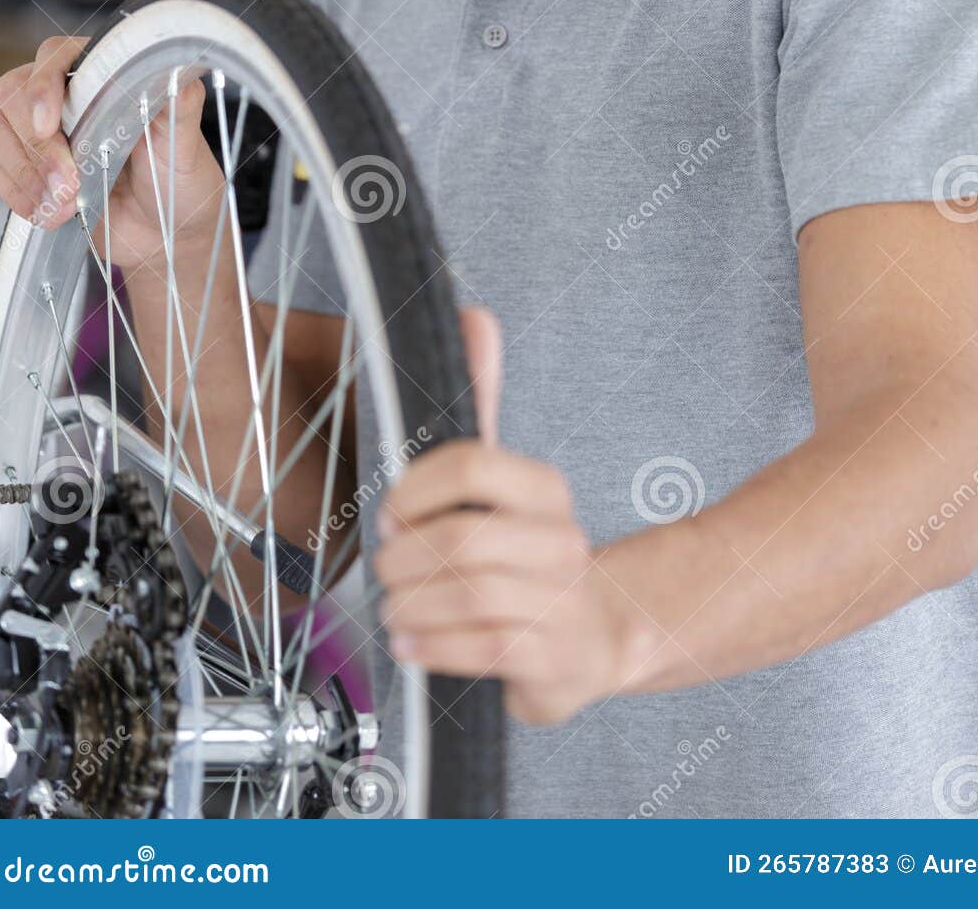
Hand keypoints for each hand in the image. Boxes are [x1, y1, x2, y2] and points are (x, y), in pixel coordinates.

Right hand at [0, 35, 224, 271]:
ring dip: (24, 173)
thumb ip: (180, 104)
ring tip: (64, 206)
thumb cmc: (180, 181)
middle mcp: (66, 95)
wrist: (167, 233)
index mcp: (103, 75)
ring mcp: (41, 130)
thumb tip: (176, 66)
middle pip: (14, 93)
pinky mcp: (26, 165)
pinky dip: (16, 193)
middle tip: (67, 185)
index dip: (43, 85)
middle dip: (36, 145)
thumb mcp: (187, 143)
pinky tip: (47, 212)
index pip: (55, 55)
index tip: (49, 125)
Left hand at [374, 307, 652, 724]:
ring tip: (396, 604)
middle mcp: (563, 543)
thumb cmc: (524, 557)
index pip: (472, 465)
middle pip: (461, 539)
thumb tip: (475, 315)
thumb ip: (481, 403)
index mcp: (545, 491)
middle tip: (386, 567)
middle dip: (403, 557)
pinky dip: (430, 643)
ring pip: (466, 595)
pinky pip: (480, 648)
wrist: (591, 641)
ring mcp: (563, 605)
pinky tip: (411, 639)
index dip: (414, 490)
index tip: (392, 512)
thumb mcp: (500, 482)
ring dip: (412, 602)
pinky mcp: (554, 662)